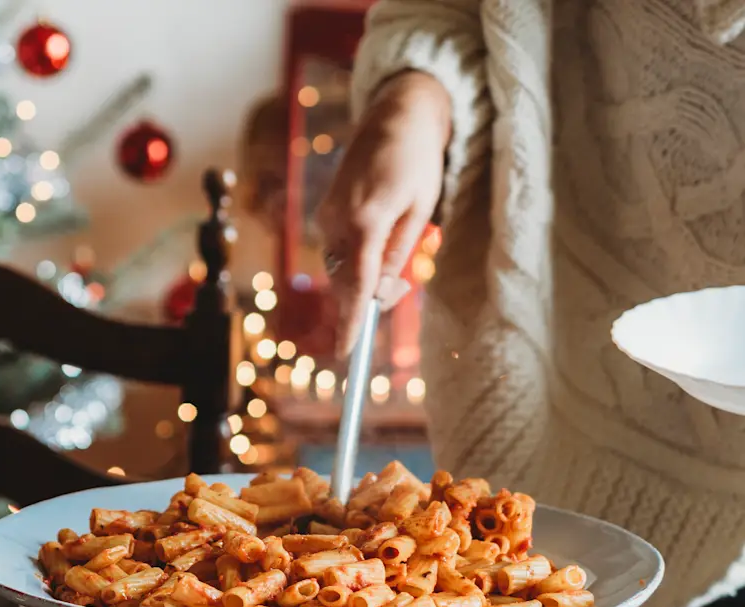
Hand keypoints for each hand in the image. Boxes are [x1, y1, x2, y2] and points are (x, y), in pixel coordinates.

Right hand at [318, 71, 449, 350]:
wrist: (395, 116)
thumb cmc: (417, 161)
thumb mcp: (421, 210)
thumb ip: (397, 254)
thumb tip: (381, 295)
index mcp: (367, 221)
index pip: (358, 284)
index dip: (352, 321)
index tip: (348, 352)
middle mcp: (337, 220)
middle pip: (345, 282)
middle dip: (364, 298)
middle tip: (395, 293)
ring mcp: (327, 215)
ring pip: (340, 268)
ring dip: (361, 277)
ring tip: (392, 258)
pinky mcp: (325, 211)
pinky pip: (337, 251)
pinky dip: (355, 260)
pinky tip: (376, 244)